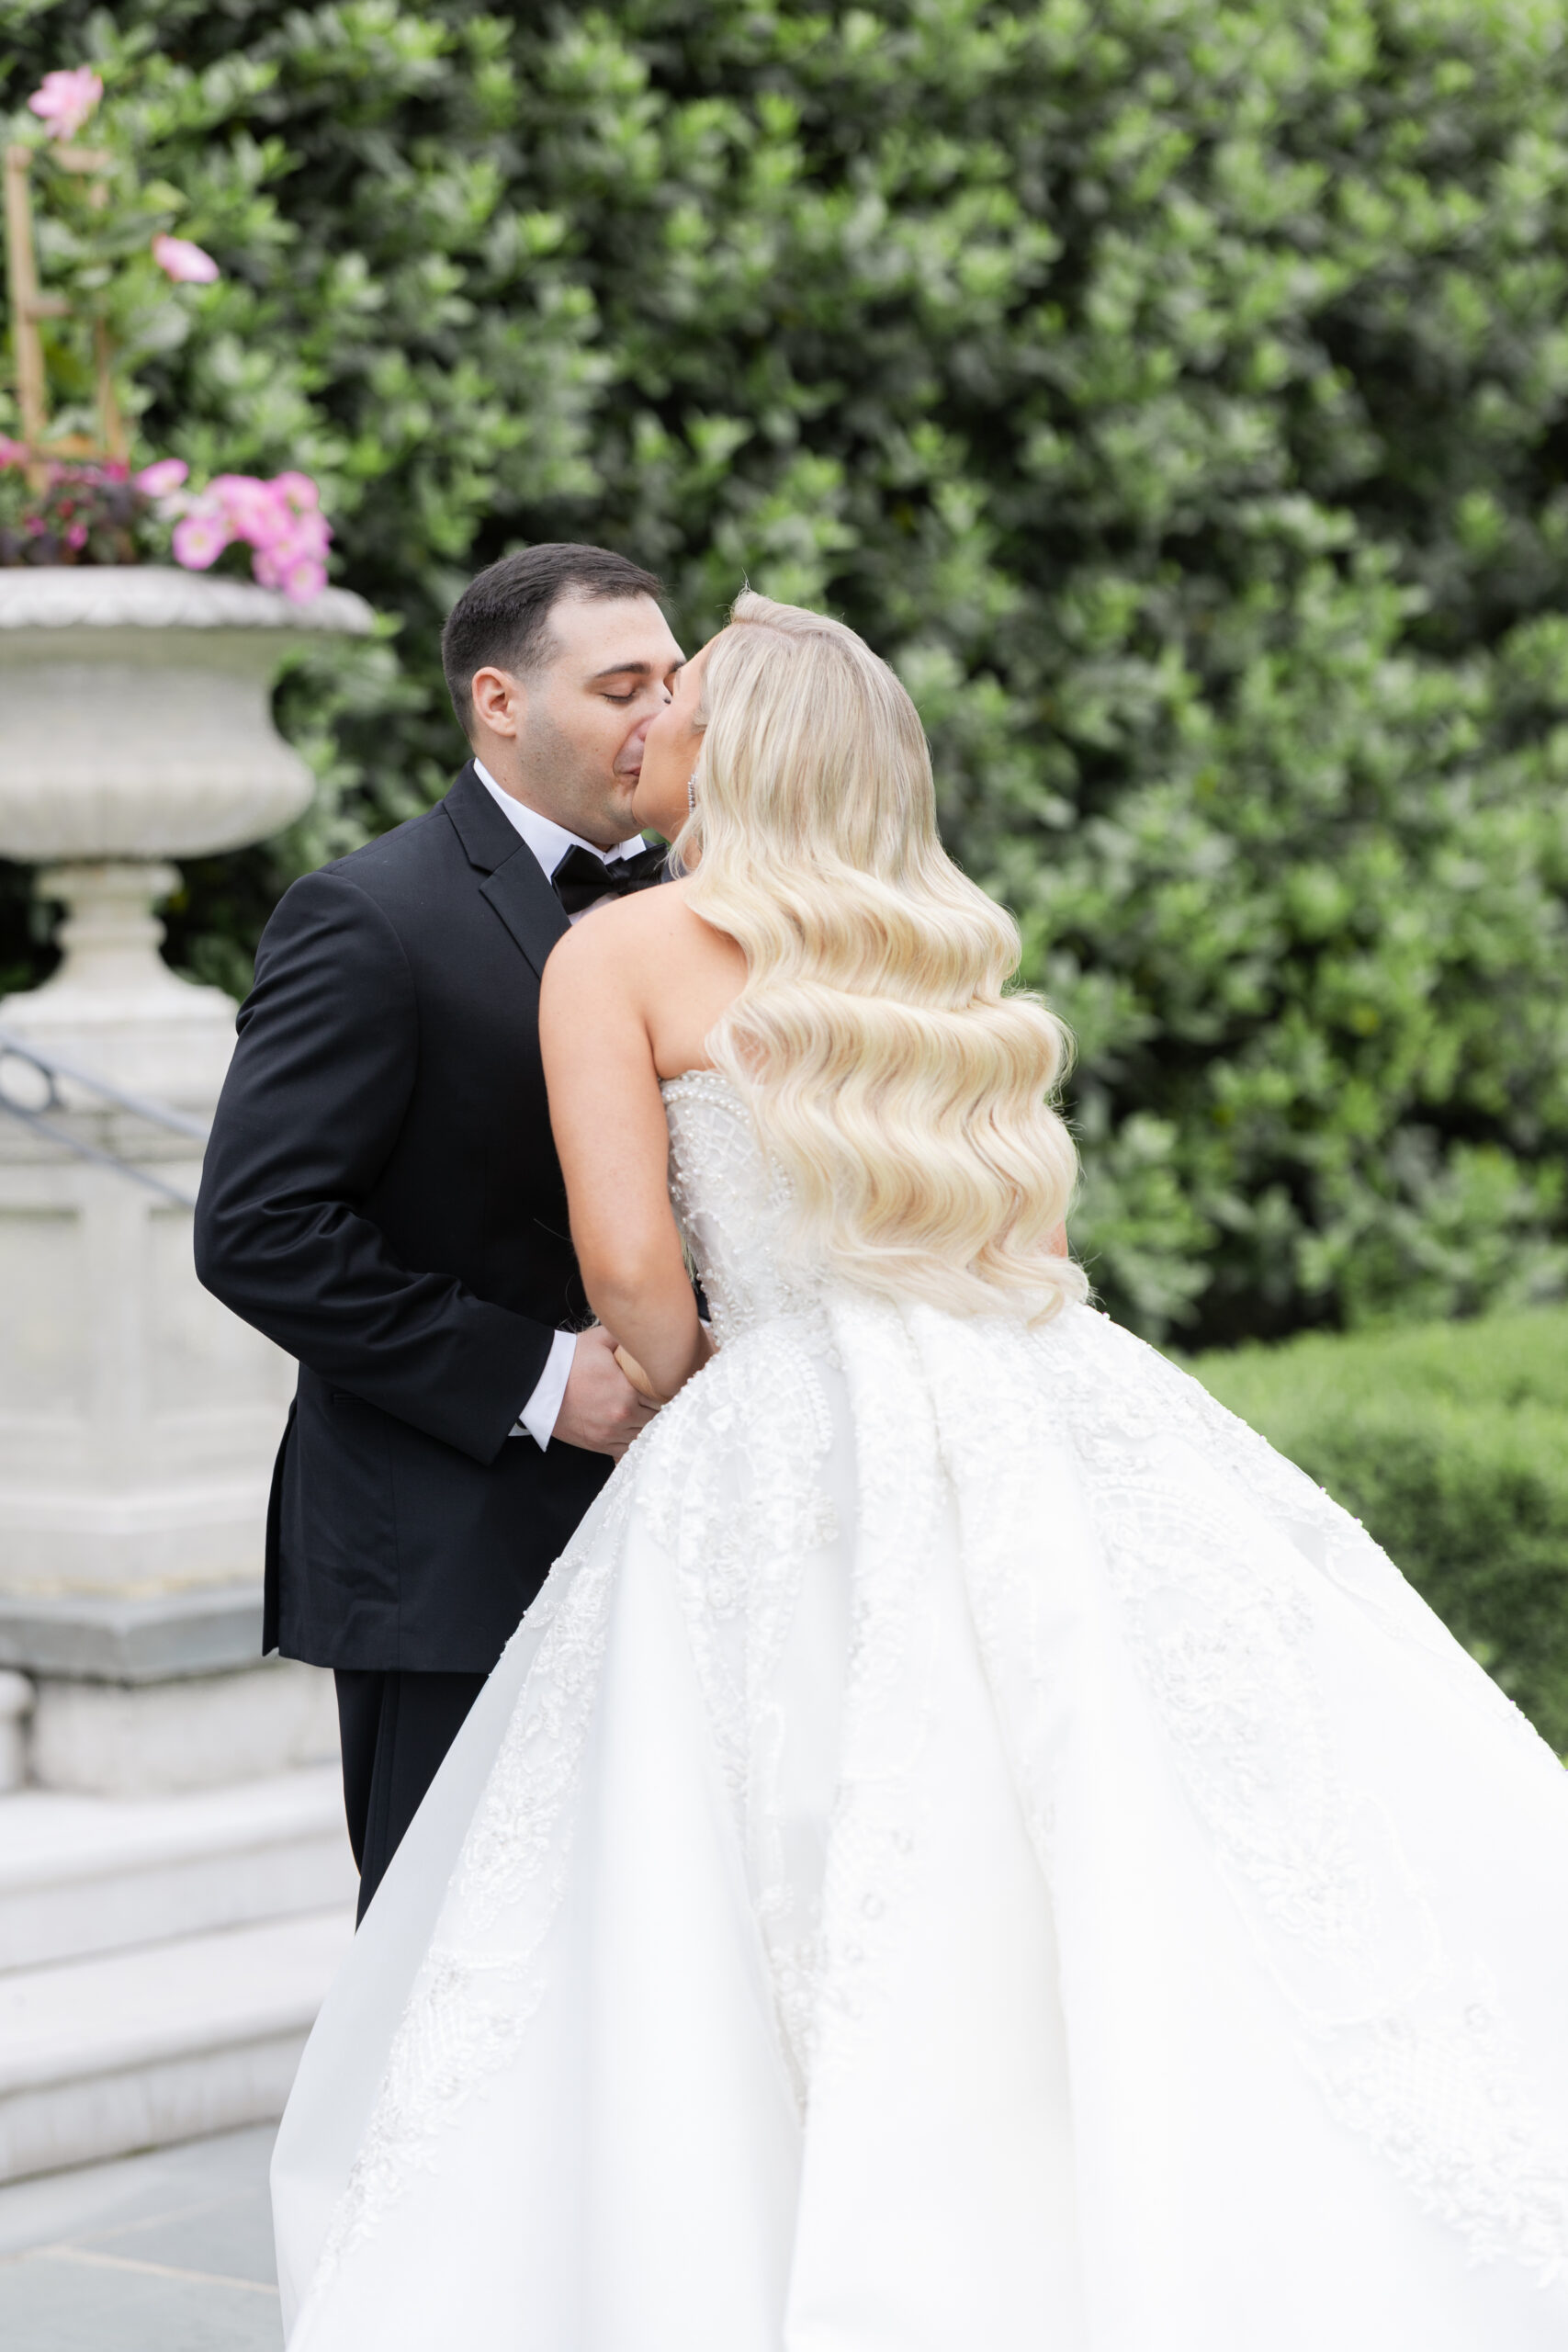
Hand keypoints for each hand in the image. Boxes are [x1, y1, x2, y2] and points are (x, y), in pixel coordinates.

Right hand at [552, 1326, 657, 1459]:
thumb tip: (645, 1331)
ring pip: (646, 1435)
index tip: (670, 1384)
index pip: (664, 1396)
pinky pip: (627, 1451)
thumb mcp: (600, 1340)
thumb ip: (626, 1337)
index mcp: (627, 1391)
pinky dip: (635, 1442)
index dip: (669, 1390)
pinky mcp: (599, 1445)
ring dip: (650, 1426)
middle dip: (661, 1408)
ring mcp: (611, 1434)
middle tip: (663, 1399)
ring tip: (650, 1414)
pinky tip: (636, 1431)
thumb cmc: (568, 1361)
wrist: (537, 1385)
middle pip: (658, 1418)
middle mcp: (622, 1416)